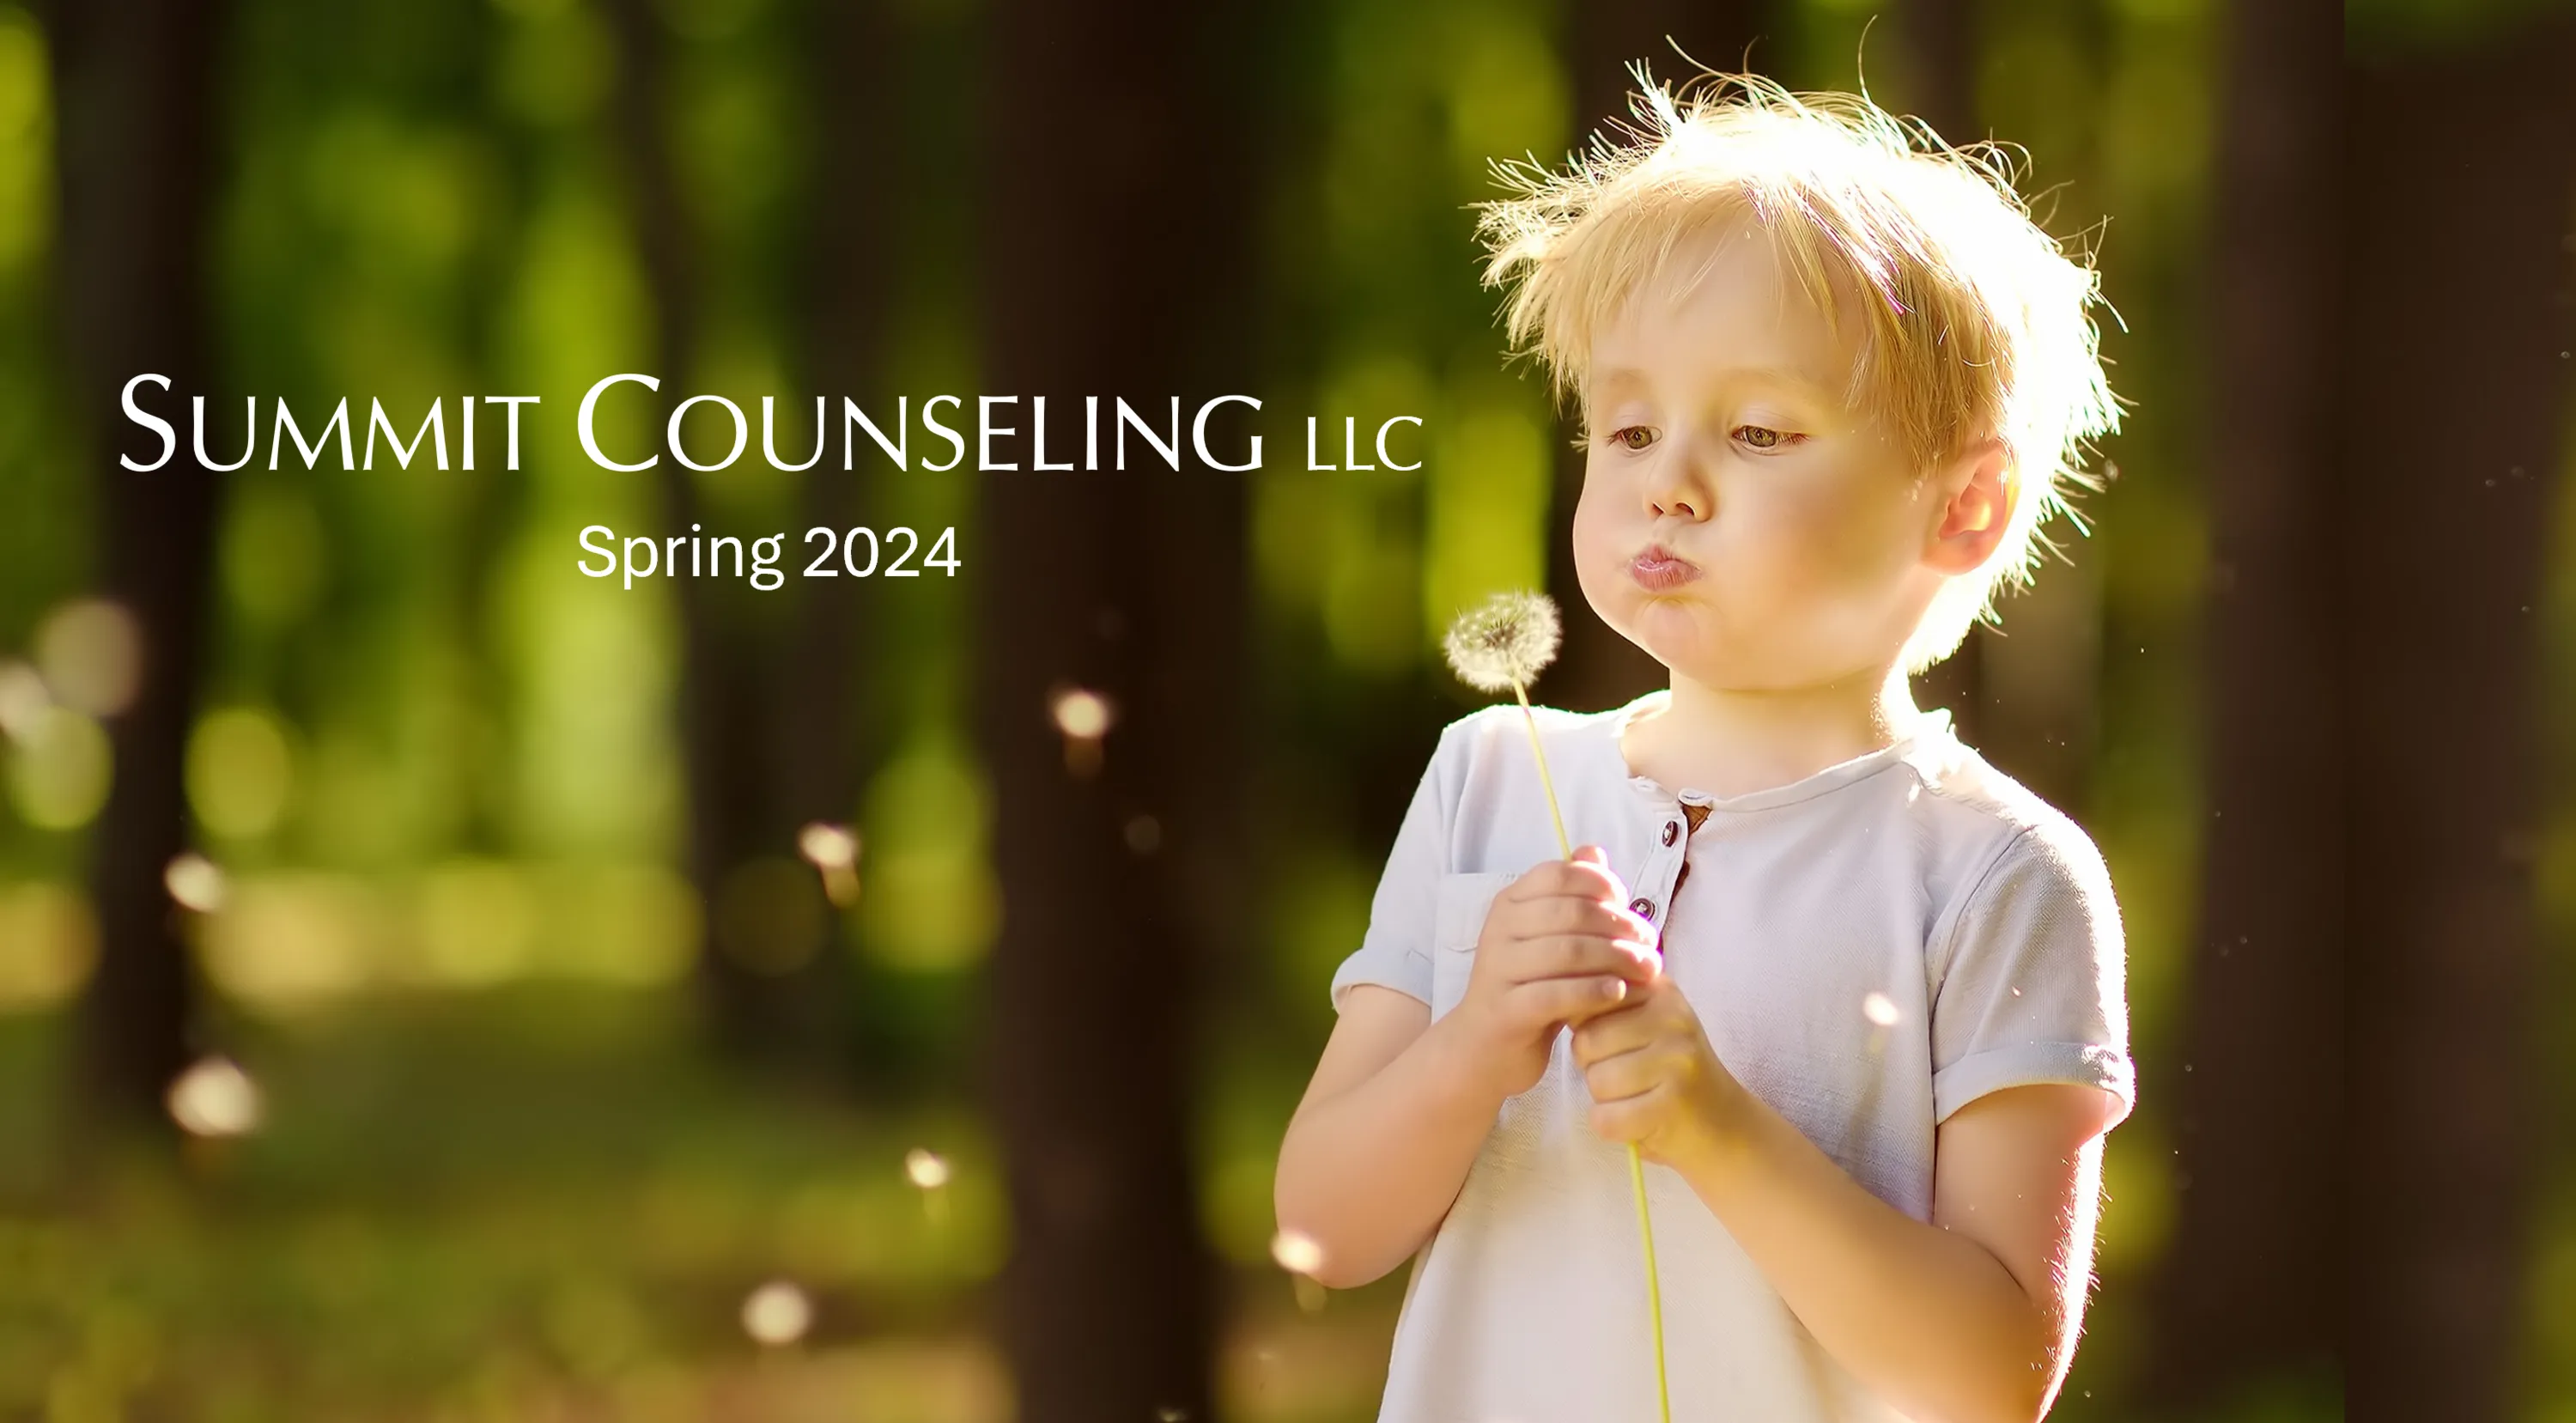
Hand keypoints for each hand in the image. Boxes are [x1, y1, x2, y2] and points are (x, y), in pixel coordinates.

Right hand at [1452, 846, 1660, 1098]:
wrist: (1484, 1047)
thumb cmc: (1528, 986)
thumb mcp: (1548, 937)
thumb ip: (1571, 896)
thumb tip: (1594, 851)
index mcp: (1509, 904)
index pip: (1559, 875)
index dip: (1600, 884)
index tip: (1629, 905)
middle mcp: (1499, 930)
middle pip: (1571, 913)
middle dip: (1619, 925)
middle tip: (1651, 943)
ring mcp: (1498, 970)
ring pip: (1567, 952)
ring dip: (1616, 957)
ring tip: (1648, 969)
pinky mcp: (1506, 1010)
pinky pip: (1556, 994)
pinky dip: (1594, 991)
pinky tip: (1619, 992)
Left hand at [1572, 971, 1750, 1171]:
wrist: (1722, 1123)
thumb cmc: (1668, 1072)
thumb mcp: (1644, 1025)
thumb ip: (1605, 1006)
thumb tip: (1556, 1000)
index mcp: (1660, 990)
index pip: (1590, 1000)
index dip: (1589, 1032)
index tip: (1618, 1046)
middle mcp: (1673, 1017)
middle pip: (1587, 1042)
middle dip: (1594, 1067)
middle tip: (1630, 1076)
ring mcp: (1677, 1059)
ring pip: (1596, 1082)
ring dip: (1605, 1099)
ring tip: (1638, 1096)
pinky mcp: (1673, 1104)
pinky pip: (1606, 1118)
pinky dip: (1611, 1126)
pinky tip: (1637, 1120)